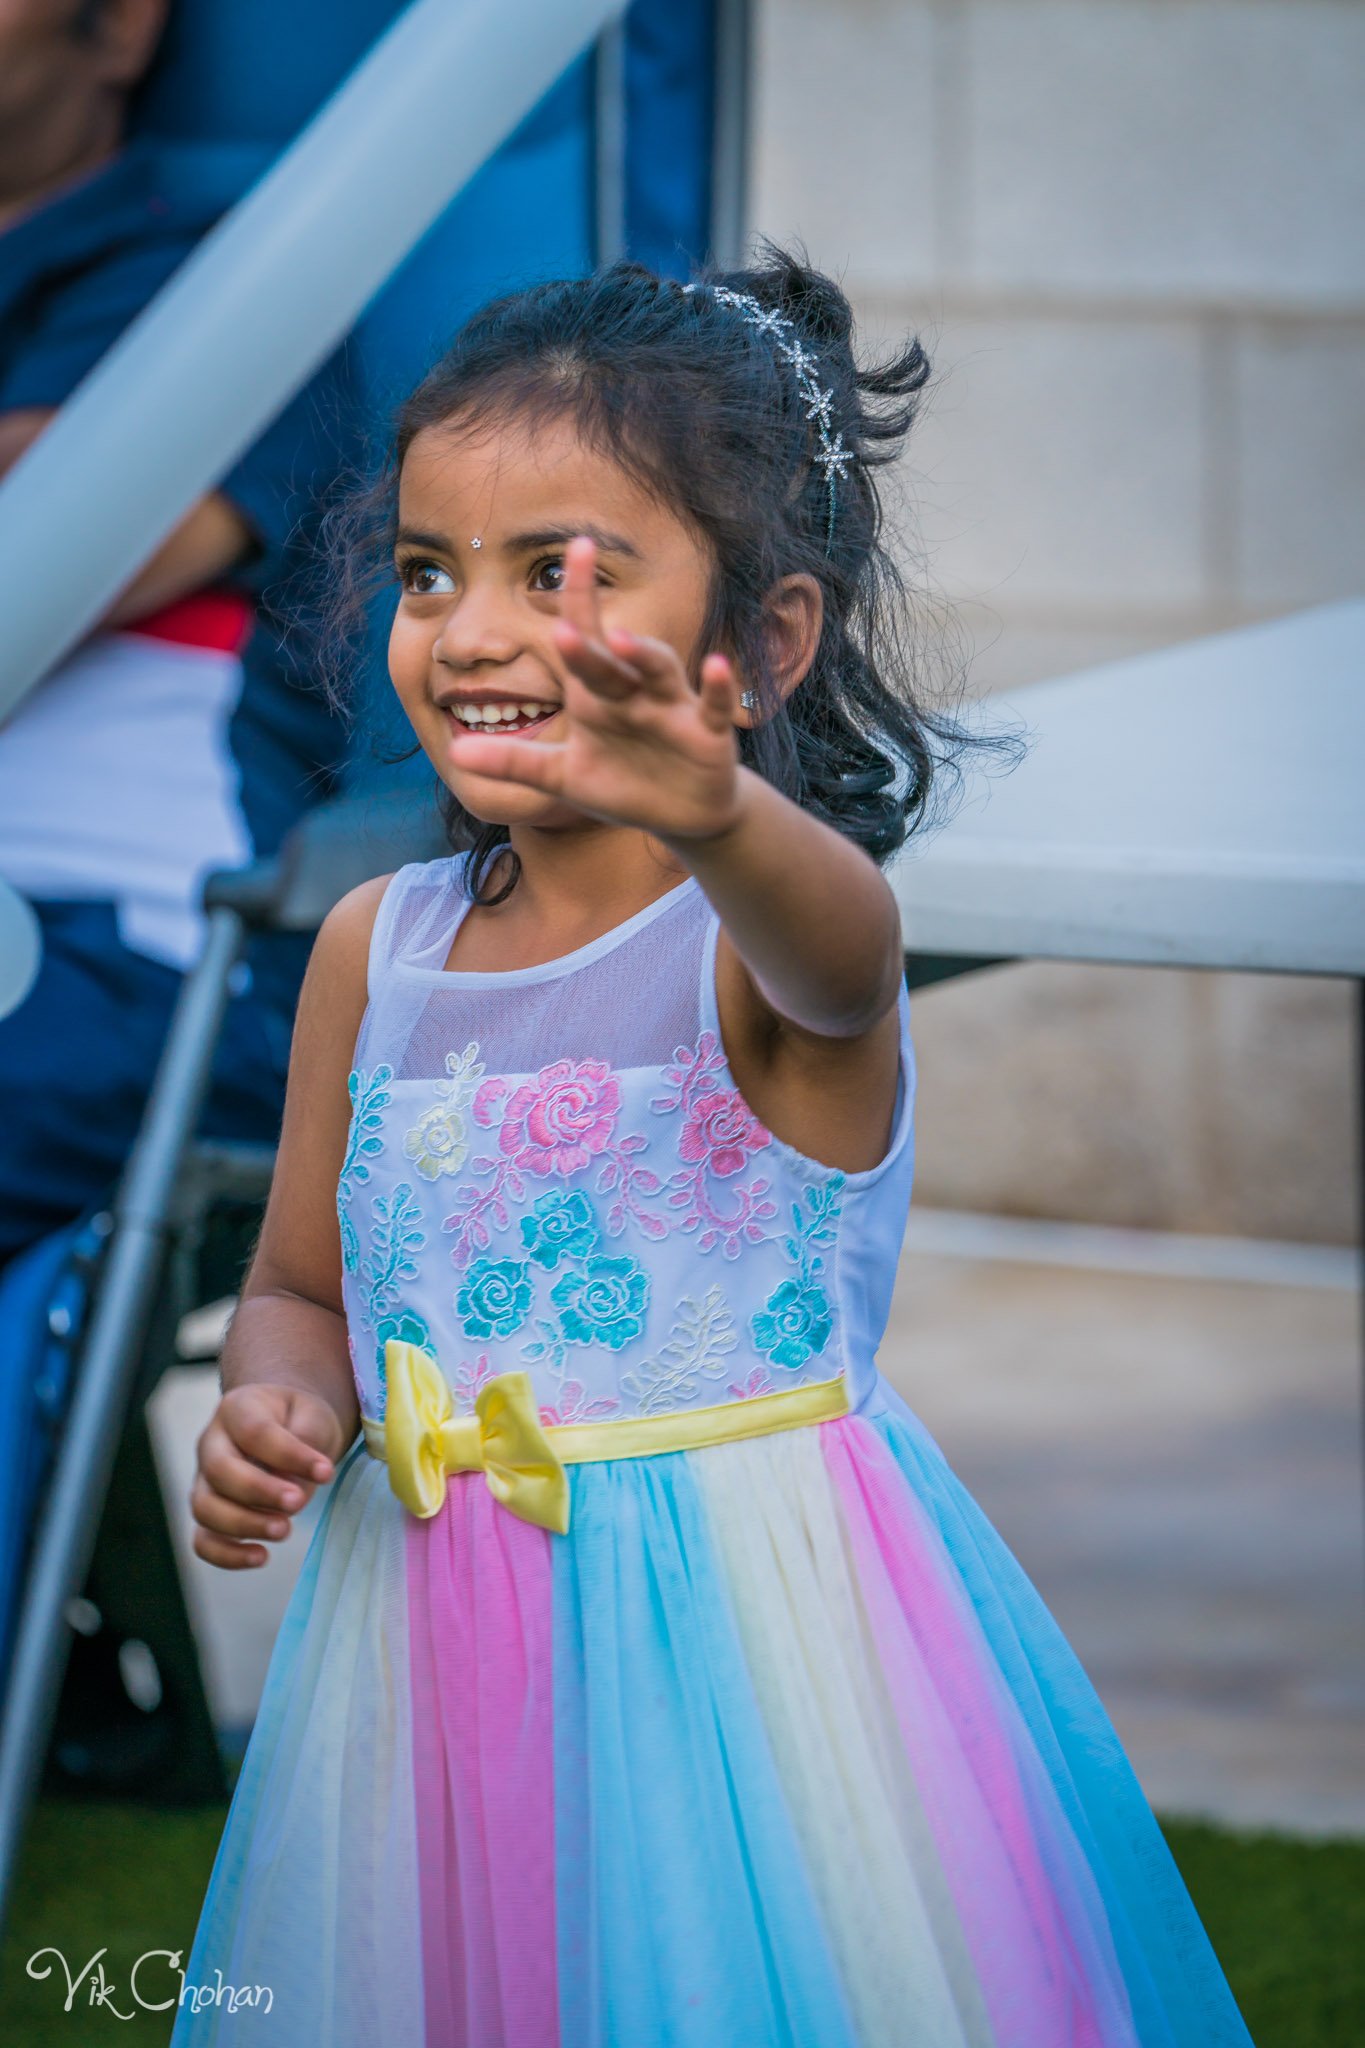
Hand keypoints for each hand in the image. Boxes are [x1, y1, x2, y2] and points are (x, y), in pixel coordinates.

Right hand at [190, 1382, 345, 1569]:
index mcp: (237, 1408)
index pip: (254, 1432)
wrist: (286, 1426)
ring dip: (244, 1525)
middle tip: (298, 1503)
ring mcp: (204, 1479)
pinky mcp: (210, 1511)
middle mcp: (211, 1442)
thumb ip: (306, 1441)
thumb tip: (294, 1487)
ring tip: (284, 1531)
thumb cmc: (300, 1419)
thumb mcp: (314, 1415)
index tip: (325, 1472)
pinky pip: (203, 1540)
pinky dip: (226, 1555)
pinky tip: (261, 1557)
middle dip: (260, 1492)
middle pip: (220, 1470)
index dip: (288, 1454)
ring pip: (205, 1508)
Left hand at [446, 535, 744, 839]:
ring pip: (661, 670)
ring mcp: (673, 709)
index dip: (578, 595)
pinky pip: (716, 707)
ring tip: (625, 641)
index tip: (575, 546)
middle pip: (611, 656)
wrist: (682, 815)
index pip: (583, 636)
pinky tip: (716, 666)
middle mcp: (633, 691)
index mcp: (596, 695)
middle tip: (565, 626)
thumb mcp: (563, 778)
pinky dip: (719, 688)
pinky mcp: (708, 735)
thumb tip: (456, 753)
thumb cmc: (622, 785)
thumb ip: (514, 763)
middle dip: (592, 638)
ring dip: (646, 654)